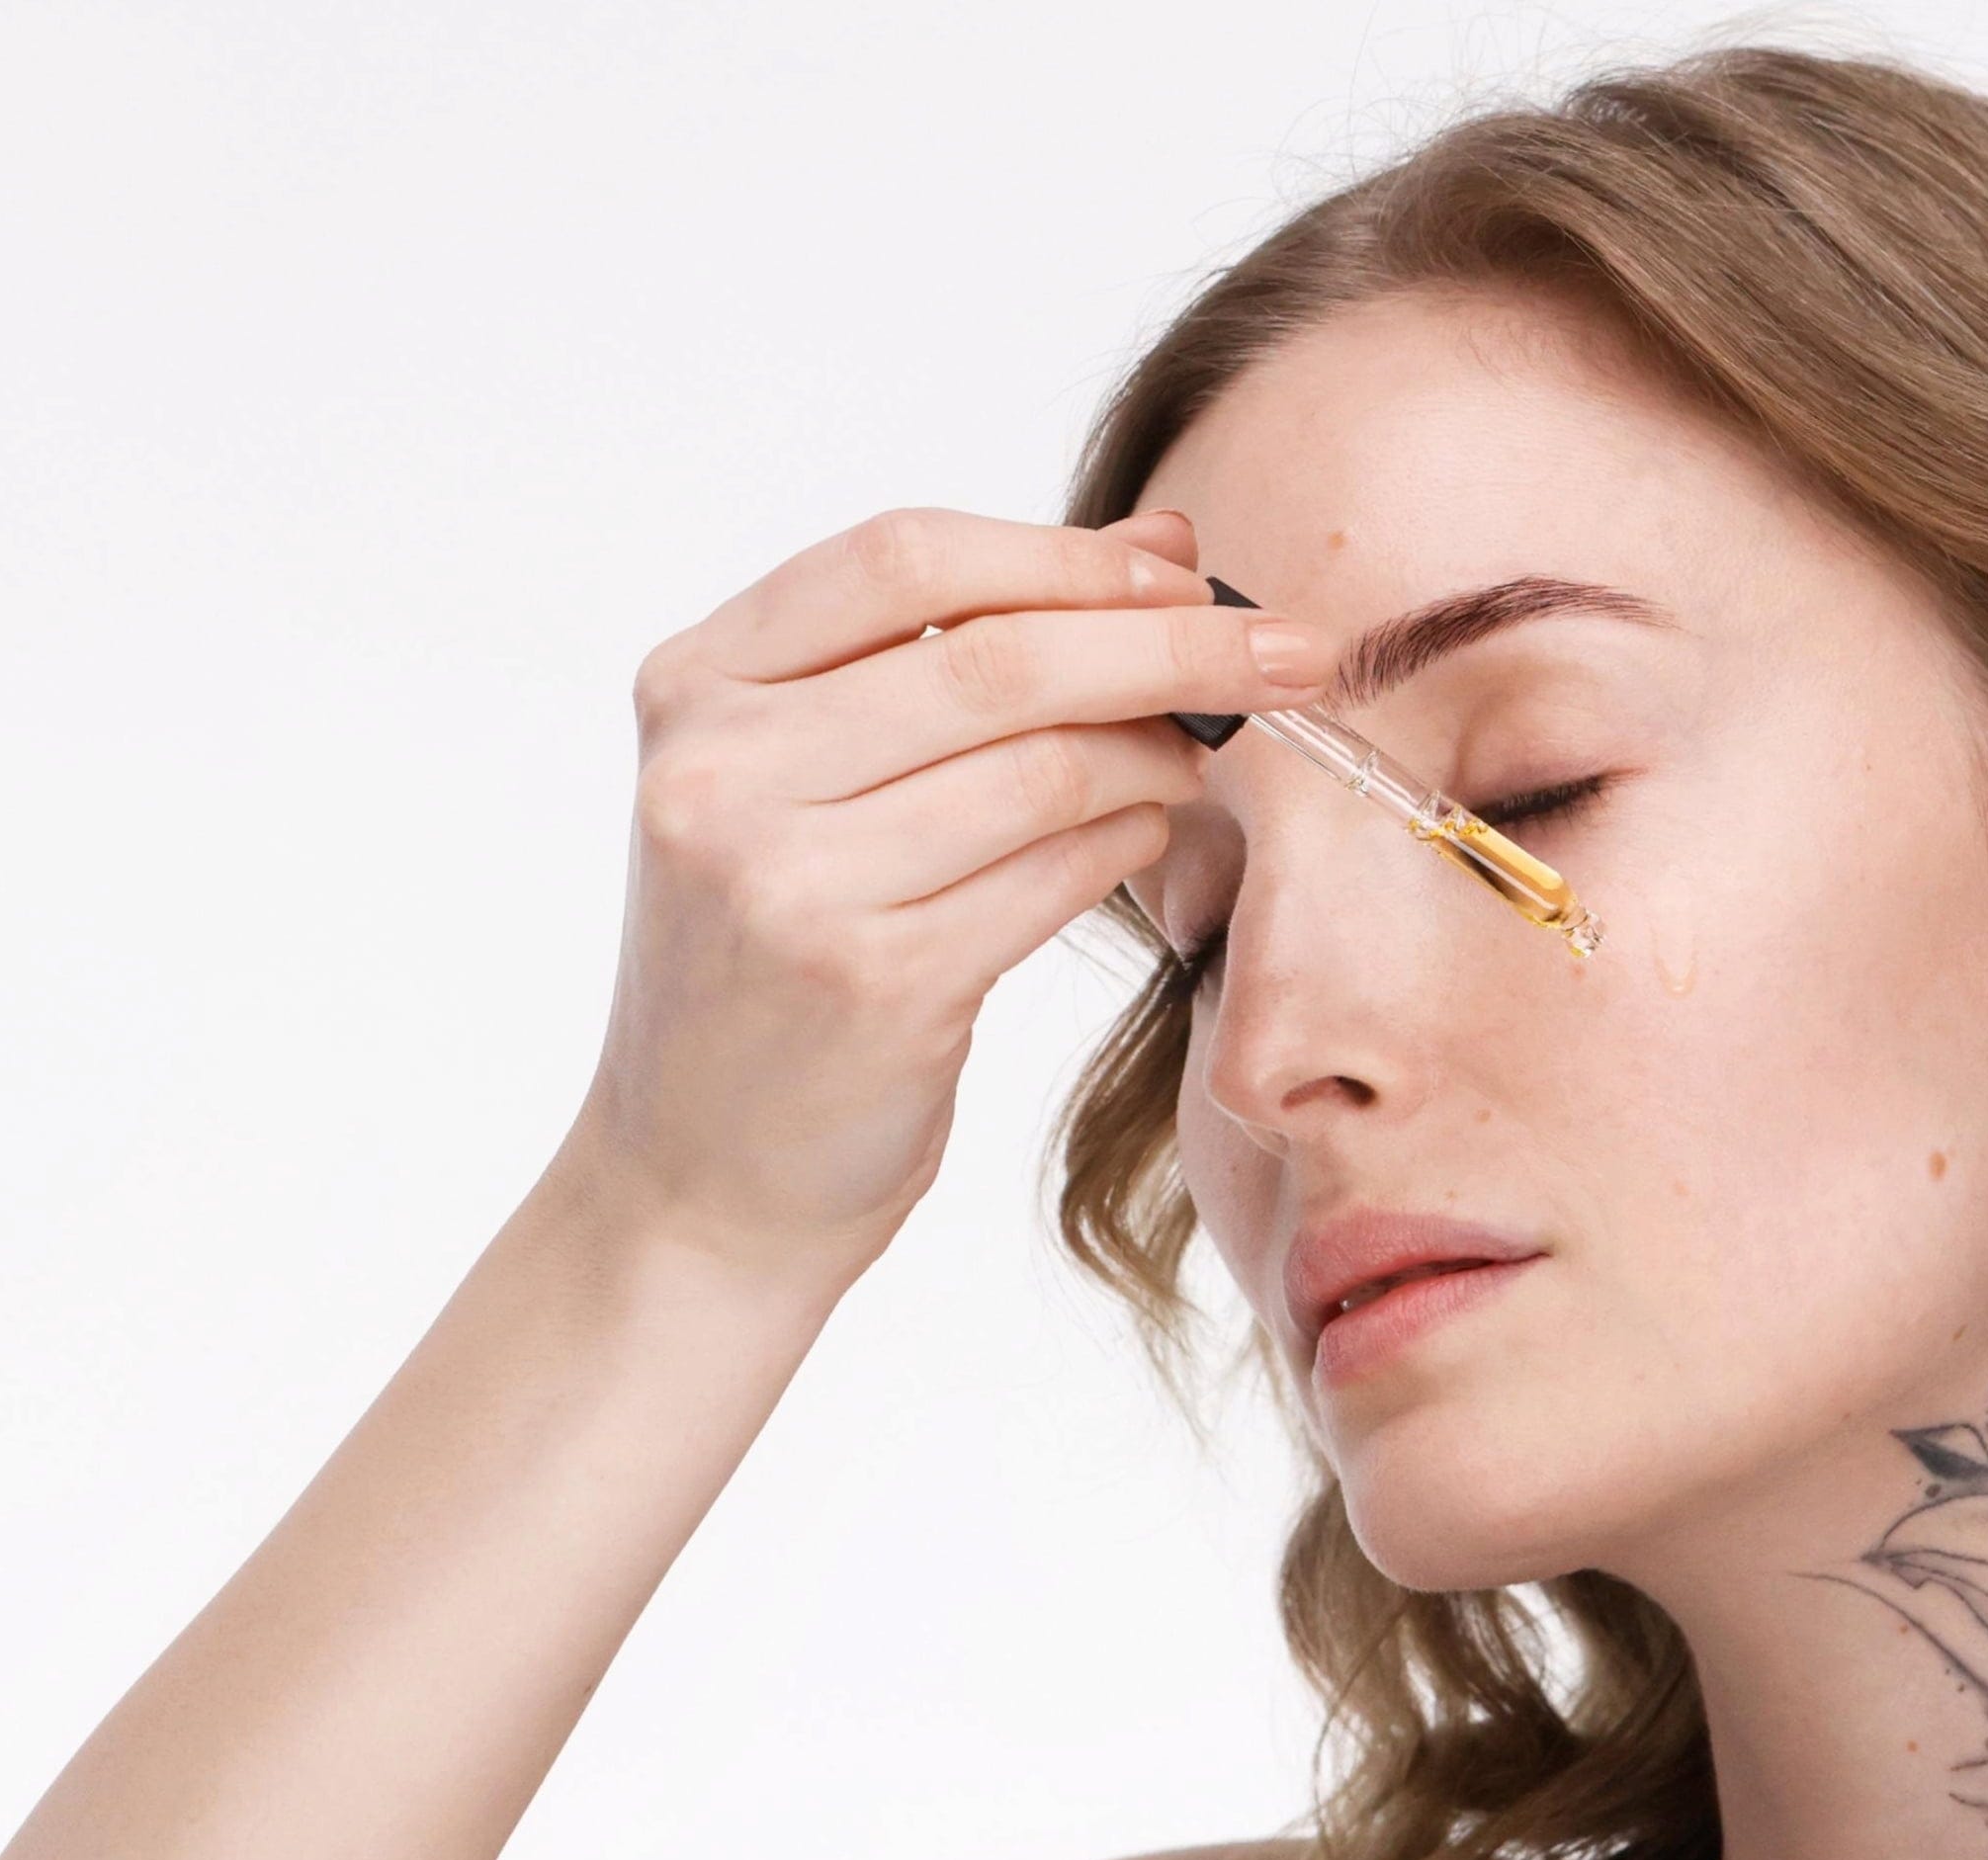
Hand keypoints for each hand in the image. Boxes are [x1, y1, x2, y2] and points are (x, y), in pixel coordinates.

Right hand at [553, 502, 1324, 1277]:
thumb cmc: (773, 971)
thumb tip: (1162, 550)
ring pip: (1042, 768)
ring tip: (1201, 756)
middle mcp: (723, 773)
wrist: (696, 1182)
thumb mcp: (798, 792)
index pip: (907, 560)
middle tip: (1293, 649)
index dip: (1069, 555)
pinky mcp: (875, 983)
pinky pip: (1052, 877)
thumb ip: (940, 664)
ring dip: (1158, 753)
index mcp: (694, 686)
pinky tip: (1152, 831)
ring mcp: (791, 882)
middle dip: (1170, 644)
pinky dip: (1127, 842)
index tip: (1186, 569)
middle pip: (997, 659)